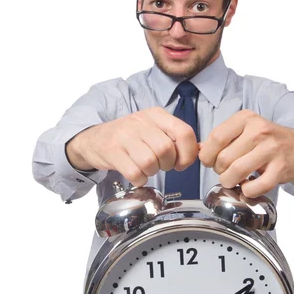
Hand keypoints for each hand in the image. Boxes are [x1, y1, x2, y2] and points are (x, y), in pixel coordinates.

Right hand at [66, 107, 198, 185]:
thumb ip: (174, 138)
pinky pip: (135, 172)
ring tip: (146, 168)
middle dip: (167, 165)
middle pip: (166, 150)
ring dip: (152, 172)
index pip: (184, 132)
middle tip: (160, 166)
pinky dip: (139, 179)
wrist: (94, 139)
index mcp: (156, 115)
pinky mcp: (113, 152)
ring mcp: (125, 136)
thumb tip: (200, 151)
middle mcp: (141, 122)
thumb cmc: (129, 138)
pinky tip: (136, 174)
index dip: (188, 153)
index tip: (181, 163)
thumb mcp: (153, 129)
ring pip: (150, 162)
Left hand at [198, 110, 293, 197]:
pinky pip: (255, 186)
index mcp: (246, 119)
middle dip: (220, 171)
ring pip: (237, 172)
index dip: (208, 156)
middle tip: (227, 171)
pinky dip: (247, 191)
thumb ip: (221, 138)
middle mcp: (259, 130)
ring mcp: (272, 149)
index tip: (211, 162)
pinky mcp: (281, 168)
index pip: (215, 139)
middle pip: (224, 158)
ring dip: (230, 182)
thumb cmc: (266, 141)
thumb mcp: (244, 130)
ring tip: (234, 180)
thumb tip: (198, 150)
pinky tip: (249, 186)